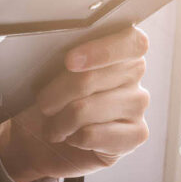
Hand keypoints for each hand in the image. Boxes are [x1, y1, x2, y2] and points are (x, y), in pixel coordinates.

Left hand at [0, 26, 150, 181]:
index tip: (70, 61)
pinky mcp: (137, 134)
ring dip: (58, 122)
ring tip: (54, 127)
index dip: (101, 51)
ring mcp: (137, 104)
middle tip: (43, 106)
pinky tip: (73, 138)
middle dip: (54, 96)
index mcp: (119, 48)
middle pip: (89, 79)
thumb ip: (61, 61)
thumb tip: (65, 60)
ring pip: (84, 110)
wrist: (42, 139)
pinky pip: (91, 135)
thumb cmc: (48, 99)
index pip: (130, 42)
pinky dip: (71, 139)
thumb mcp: (46, 74)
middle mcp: (134, 73)